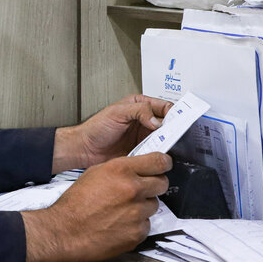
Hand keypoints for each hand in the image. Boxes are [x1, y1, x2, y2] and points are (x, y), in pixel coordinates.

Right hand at [22, 152, 171, 261]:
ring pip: (154, 205)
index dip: (164, 163)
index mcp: (121, 170)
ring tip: (124, 209)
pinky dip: (137, 224)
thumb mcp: (96, 172)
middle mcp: (132, 190)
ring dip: (143, 206)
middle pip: (162, 183)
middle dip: (154, 185)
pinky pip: (146, 225)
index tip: (164, 165)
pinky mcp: (137, 234)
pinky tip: (121, 223)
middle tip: (143, 189)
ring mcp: (136, 213)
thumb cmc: (76, 202)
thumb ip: (121, 168)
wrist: (65, 230)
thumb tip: (139, 168)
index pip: (159, 161)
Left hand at [53, 94, 172, 172]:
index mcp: (140, 105)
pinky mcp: (142, 151)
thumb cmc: (96, 128)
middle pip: (167, 124)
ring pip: (164, 139)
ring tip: (166, 146)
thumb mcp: (117, 112)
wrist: (86, 149)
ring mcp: (144, 136)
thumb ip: (139, 111)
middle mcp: (144, 120)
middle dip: (173, 129)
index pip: (164, 106)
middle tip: (174, 136)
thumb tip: (157, 120)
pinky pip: (156, 152)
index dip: (172, 113)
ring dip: (166, 143)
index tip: (177, 121)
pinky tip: (158, 155)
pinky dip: (159, 154)